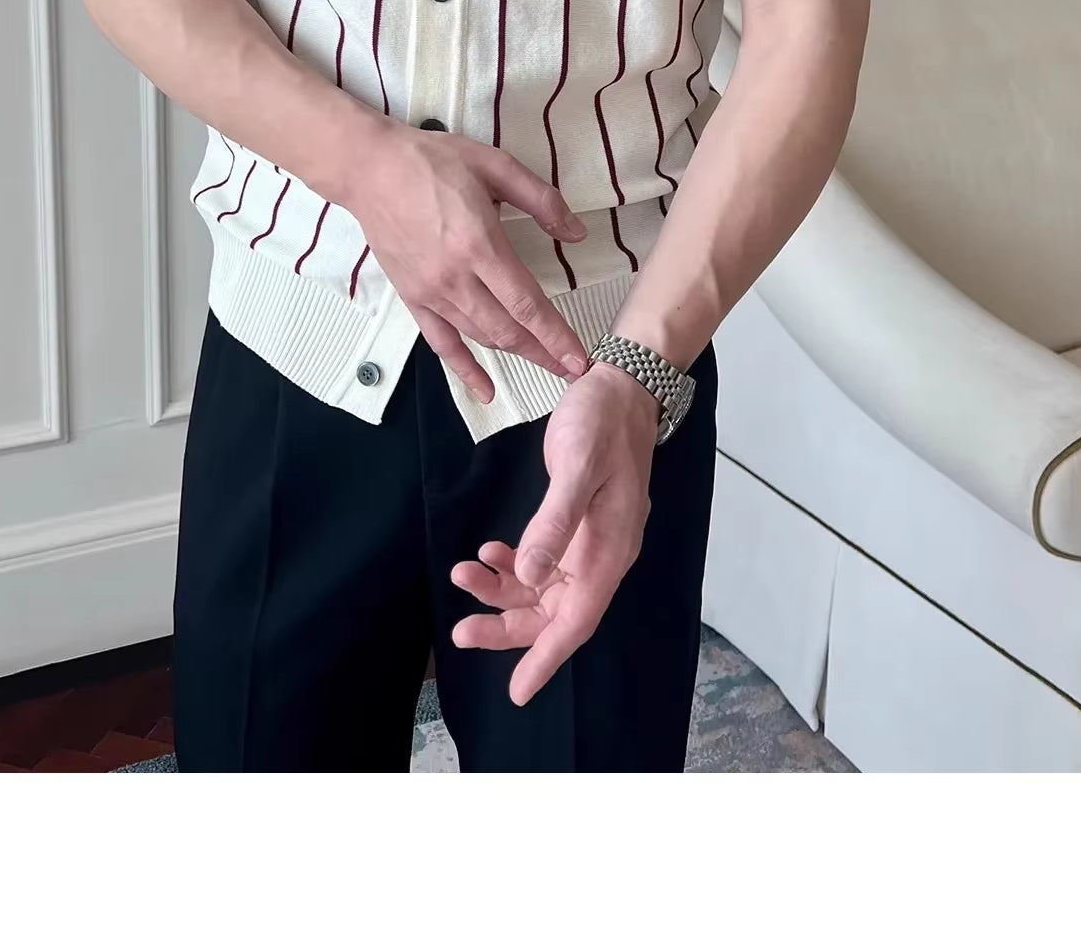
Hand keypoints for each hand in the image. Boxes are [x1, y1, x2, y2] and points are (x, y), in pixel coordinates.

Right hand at [337, 117, 591, 402]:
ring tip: (545, 365)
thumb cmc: (433, 161)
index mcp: (479, 245)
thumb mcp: (494, 165)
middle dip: (544, 353)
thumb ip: (541, 199)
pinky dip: (464, 369)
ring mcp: (430, 292)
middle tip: (574, 368)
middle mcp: (454, 278)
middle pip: (507, 329)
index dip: (556, 335)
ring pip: (480, 336)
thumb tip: (577, 233)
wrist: (368, 169)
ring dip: (515, 355)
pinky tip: (485, 391)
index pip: (526, 304)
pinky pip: (440, 342)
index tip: (579, 358)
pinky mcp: (412, 297)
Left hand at [449, 361, 659, 703]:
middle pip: (552, 613)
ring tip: (461, 575)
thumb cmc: (601, 425)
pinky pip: (540, 563)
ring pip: (541, 589)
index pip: (577, 621)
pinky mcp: (574, 527)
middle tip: (461, 631)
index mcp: (609, 551)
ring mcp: (588, 543)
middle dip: (507, 626)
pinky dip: (511, 564)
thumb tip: (530, 577)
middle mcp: (600, 557)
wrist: (619, 389)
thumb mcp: (577, 468)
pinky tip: (487, 552)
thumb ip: (553, 523)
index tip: (518, 691)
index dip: (547, 658)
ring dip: (501, 590)